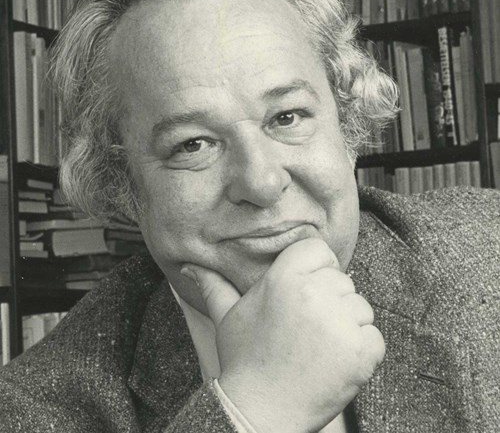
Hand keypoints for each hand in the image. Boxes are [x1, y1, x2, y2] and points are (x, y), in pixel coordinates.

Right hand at [182, 238, 384, 432]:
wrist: (261, 411)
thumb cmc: (244, 360)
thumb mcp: (227, 317)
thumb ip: (214, 286)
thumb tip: (189, 266)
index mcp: (284, 278)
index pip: (319, 250)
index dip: (315, 268)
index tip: (305, 290)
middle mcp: (314, 294)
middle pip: (342, 279)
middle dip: (329, 300)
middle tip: (306, 328)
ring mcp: (341, 323)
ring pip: (360, 307)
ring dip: (346, 326)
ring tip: (316, 347)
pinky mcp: (361, 352)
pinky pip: (374, 337)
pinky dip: (360, 350)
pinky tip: (333, 362)